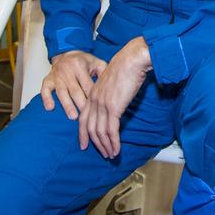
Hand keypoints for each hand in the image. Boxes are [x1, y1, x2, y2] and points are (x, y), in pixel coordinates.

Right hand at [40, 50, 105, 118]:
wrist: (65, 54)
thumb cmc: (83, 62)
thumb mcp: (96, 62)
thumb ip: (103, 72)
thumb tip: (111, 85)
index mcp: (80, 66)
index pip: (87, 84)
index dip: (92, 96)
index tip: (99, 108)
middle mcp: (67, 70)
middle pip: (75, 90)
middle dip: (81, 103)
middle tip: (88, 117)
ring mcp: (56, 76)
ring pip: (61, 92)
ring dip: (67, 105)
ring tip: (73, 116)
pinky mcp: (47, 80)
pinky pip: (45, 90)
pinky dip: (46, 99)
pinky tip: (50, 108)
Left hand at [79, 37, 150, 157]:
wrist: (131, 60)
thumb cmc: (126, 66)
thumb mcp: (112, 80)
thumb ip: (110, 91)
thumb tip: (115, 100)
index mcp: (93, 93)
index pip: (83, 118)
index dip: (83, 133)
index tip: (83, 144)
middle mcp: (94, 100)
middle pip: (90, 128)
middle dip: (95, 144)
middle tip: (102, 154)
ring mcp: (102, 105)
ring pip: (100, 132)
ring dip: (105, 146)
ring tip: (111, 155)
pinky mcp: (113, 108)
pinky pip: (111, 130)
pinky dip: (113, 142)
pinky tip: (116, 149)